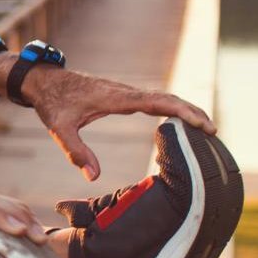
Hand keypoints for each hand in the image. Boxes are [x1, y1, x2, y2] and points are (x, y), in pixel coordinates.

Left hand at [20, 65, 215, 180]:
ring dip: (184, 109)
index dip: (183, 111)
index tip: (203, 124)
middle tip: (213, 131)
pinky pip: (153, 100)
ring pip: (163, 97)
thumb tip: (93, 176)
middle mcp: (125, 93)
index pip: (158, 102)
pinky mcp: (122, 96)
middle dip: (192, 112)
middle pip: (168, 98)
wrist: (43, 81)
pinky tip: (180, 121)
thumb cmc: (52, 103)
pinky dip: (172, 108)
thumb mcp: (59, 129)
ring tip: (206, 128)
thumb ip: (75, 152)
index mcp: (116, 98)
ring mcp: (125, 93)